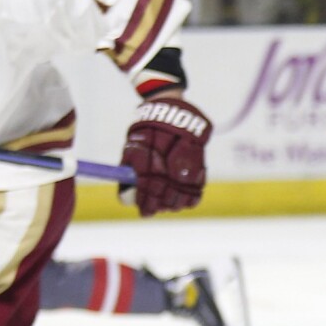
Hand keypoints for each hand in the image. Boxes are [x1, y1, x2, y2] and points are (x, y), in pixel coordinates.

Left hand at [121, 94, 210, 215]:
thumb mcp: (132, 149)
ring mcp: (184, 170)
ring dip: (174, 204)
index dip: (146, 206)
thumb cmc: (148, 133)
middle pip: (164, 200)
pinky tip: (185, 201)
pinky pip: (196, 192)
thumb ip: (128, 175)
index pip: (147, 194)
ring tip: (169, 205)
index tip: (144, 212)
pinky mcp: (199, 168)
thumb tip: (126, 200)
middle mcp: (166, 169)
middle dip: (159, 206)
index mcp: (148, 165)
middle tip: (154, 209)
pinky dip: (191, 199)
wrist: (173, 113)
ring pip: (181, 199)